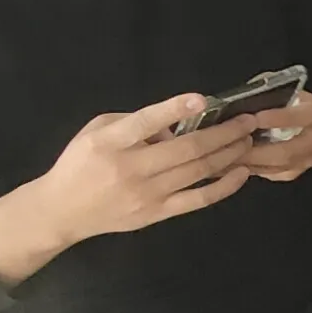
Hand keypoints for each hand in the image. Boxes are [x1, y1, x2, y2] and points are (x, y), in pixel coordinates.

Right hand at [0, 96, 273, 280]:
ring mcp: (147, 195)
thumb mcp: (96, 130)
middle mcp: (131, 169)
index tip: (203, 99)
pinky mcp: (157, 213)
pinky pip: (197, 199)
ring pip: (198, 172)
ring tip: (249, 139)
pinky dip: (224, 186)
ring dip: (229, 154)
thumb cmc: (81, 163)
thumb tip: (175, 123)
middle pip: (186, 149)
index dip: (175, 109)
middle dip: (223, 133)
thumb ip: (134, 121)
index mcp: (111, 143)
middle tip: (248, 121)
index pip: (146, 123)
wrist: (62, 210)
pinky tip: (241, 172)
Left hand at [233, 89, 311, 182]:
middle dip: (256, 151)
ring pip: (278, 168)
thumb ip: (278, 90)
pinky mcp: (296, 171)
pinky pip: (272, 174)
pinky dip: (250, 170)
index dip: (278, 118)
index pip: (302, 117)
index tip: (254, 117)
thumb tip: (250, 90)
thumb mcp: (301, 92)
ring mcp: (308, 160)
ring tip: (223, 159)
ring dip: (249, 164)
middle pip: (287, 152)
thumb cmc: (309, 105)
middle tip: (230, 146)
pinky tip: (231, 166)